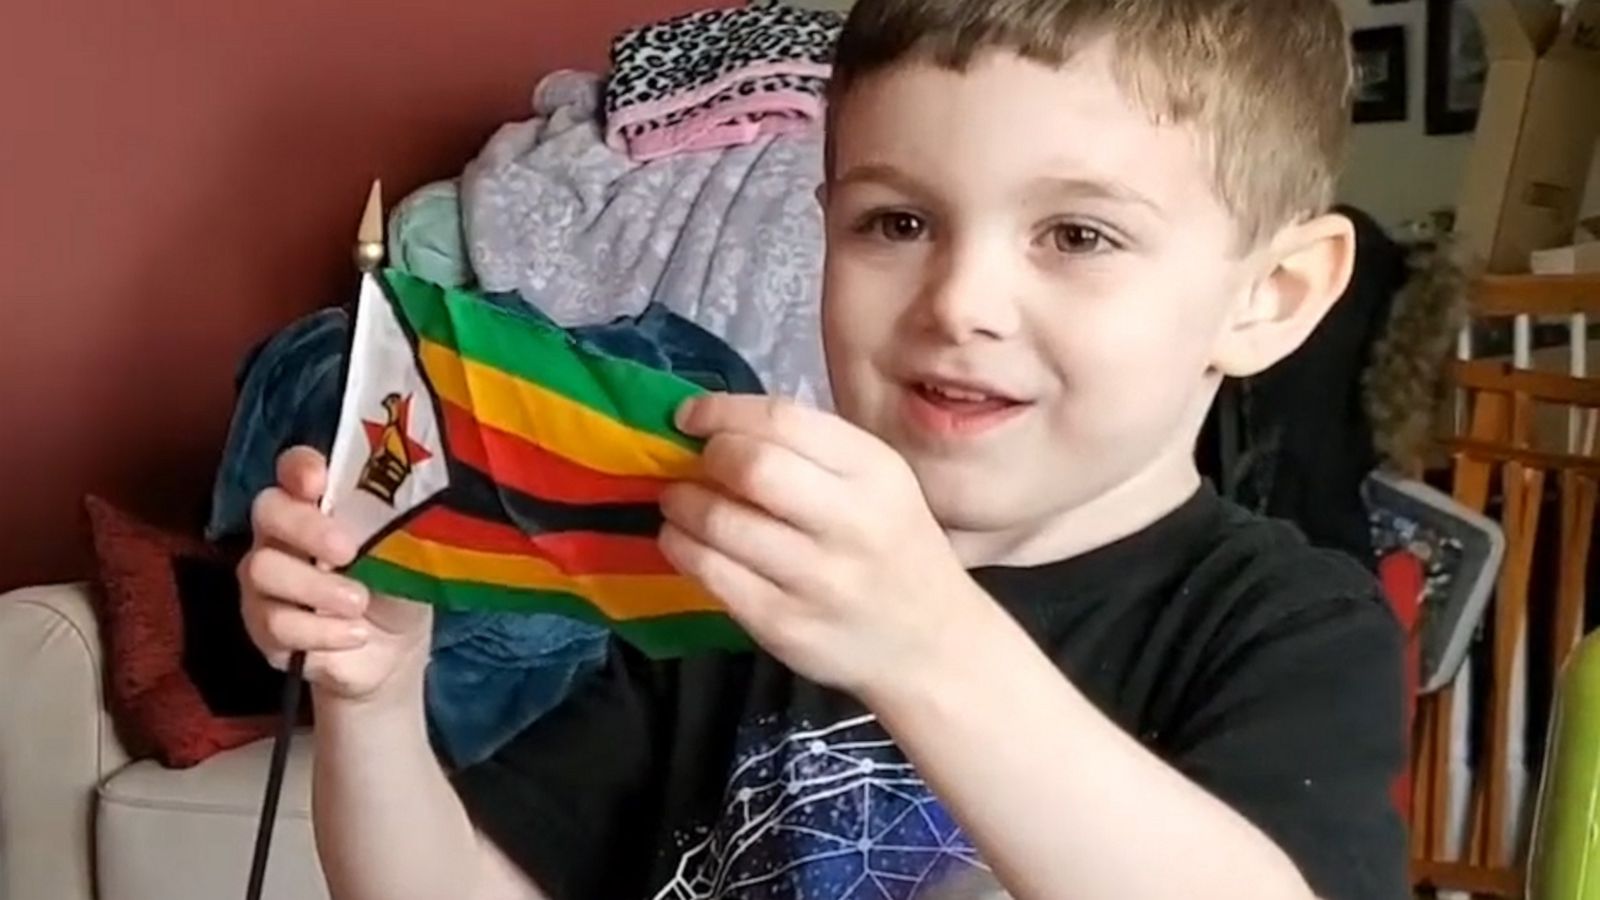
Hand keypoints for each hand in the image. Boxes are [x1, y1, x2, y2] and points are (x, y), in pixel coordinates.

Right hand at [239, 446, 431, 703]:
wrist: (397, 649)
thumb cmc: (399, 584)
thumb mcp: (408, 551)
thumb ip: (395, 524)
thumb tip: (404, 505)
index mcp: (320, 503)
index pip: (294, 468)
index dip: (300, 467)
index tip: (318, 480)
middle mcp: (283, 533)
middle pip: (268, 510)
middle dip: (307, 527)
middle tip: (348, 551)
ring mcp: (266, 579)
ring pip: (261, 569)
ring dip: (315, 587)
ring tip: (359, 602)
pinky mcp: (264, 626)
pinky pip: (273, 623)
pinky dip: (320, 631)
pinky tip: (354, 634)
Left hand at [658, 394, 986, 695]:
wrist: (930, 644)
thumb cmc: (894, 548)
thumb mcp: (879, 483)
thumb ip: (811, 450)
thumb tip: (716, 425)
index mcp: (874, 472)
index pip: (783, 420)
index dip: (720, 411)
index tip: (690, 416)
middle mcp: (850, 522)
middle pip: (752, 467)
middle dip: (707, 457)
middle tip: (695, 465)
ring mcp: (815, 579)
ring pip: (719, 523)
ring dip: (681, 504)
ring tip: (680, 502)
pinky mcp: (783, 624)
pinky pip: (711, 575)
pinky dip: (682, 548)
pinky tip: (685, 541)